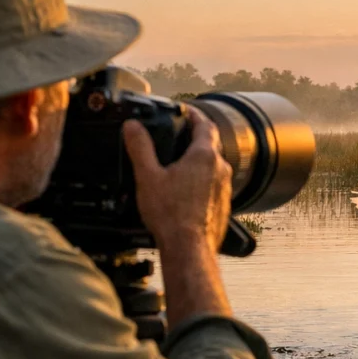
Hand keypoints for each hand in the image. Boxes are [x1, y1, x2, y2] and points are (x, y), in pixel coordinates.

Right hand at [122, 109, 232, 251]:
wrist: (189, 248)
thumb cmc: (171, 215)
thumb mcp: (148, 176)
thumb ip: (140, 147)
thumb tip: (133, 126)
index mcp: (204, 156)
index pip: (204, 124)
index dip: (194, 114)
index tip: (186, 111)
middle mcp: (220, 169)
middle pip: (210, 144)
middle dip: (194, 137)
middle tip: (179, 135)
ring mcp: (225, 187)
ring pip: (213, 165)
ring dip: (199, 160)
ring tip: (179, 163)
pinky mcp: (224, 203)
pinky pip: (214, 184)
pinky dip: (202, 180)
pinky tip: (186, 189)